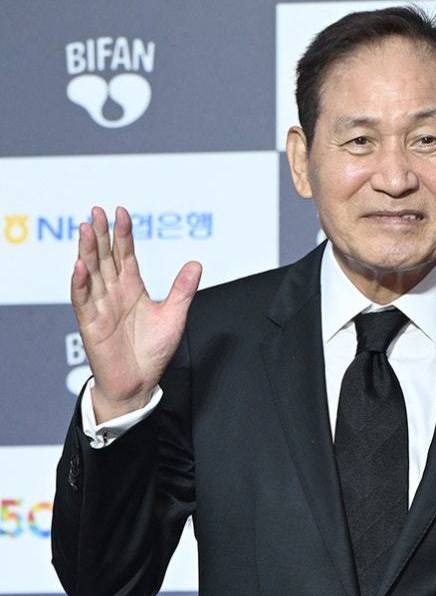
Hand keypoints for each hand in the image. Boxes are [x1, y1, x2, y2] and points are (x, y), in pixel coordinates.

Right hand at [71, 206, 201, 423]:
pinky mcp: (91, 324)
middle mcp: (113, 293)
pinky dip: (80, 283)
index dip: (123, 233)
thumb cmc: (152, 351)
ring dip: (86, 251)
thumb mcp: (174, 316)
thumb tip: (196, 263)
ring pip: (91, 273)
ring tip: (85, 229)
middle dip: (100, 234)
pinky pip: (82, 300)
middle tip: (96, 211)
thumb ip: (182, 290)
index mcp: (132, 287)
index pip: (124, 254)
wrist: (139, 384)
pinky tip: (79, 266)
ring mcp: (100, 306)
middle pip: (104, 257)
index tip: (121, 212)